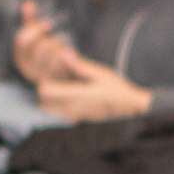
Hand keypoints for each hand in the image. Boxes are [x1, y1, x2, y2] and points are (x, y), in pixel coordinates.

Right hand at [14, 0, 82, 85]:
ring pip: (49, 59)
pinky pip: (60, 69)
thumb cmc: (49, 55)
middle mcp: (28, 70)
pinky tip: (71, 54)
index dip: (34, 30)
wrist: (65, 80)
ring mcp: (41, 79)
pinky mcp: (55, 84)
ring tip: (65, 48)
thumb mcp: (38, 38)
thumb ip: (31, 22)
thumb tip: (28, 2)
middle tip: (59, 39)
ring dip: (59, 50)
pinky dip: (66, 59)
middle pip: (37, 50)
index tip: (48, 24)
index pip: (21, 42)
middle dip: (50, 42)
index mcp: (21, 58)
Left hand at [36, 60, 151, 121]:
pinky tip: (71, 95)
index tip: (55, 71)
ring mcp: (74, 116)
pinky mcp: (78, 120)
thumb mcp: (100, 73)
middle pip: (43, 102)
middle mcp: (71, 109)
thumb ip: (79, 65)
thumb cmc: (117, 88)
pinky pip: (59, 114)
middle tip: (57, 78)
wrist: (130, 108)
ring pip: (49, 110)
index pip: (45, 90)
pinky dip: (58, 105)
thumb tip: (64, 53)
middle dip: (46, 89)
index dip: (46, 79)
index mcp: (76, 96)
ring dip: (50, 99)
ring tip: (63, 87)